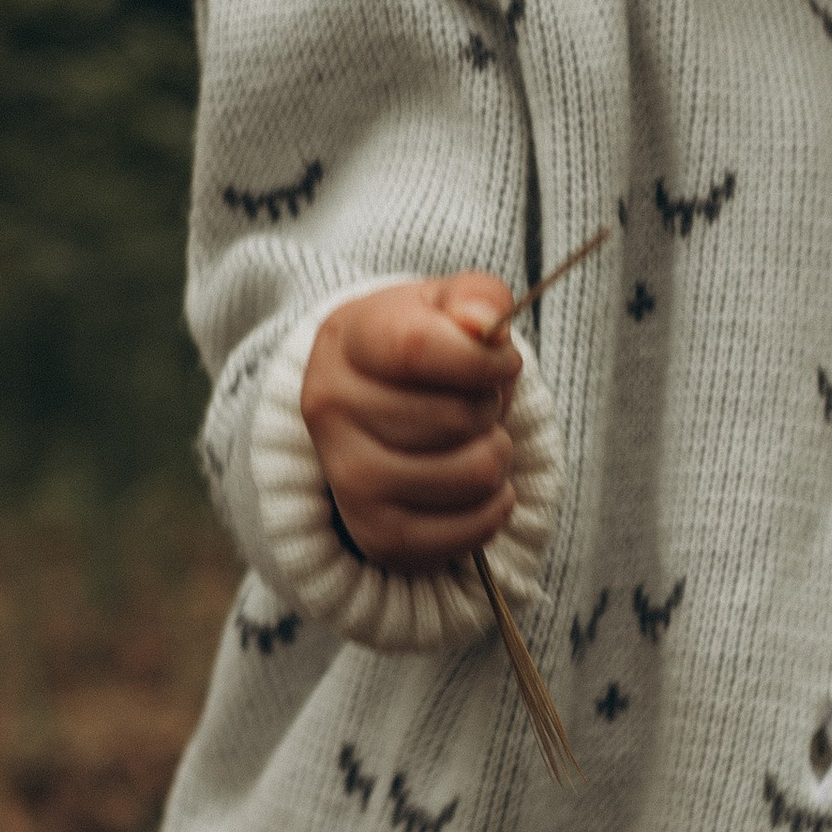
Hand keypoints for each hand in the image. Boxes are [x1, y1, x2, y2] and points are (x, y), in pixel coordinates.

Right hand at [302, 276, 519, 574]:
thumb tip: (484, 323)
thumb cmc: (427, 349)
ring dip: (497, 457)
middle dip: (490, 408)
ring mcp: (347, 477)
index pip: (417, 350)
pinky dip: (495, 508)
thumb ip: (477, 298)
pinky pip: (470, 531)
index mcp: (346, 339)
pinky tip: (477, 486)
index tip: (501, 361)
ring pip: (472, 475)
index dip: (482, 360)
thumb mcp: (448, 306)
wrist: (380, 410)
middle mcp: (329, 408)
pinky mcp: (376, 534)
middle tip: (475, 402)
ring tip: (475, 441)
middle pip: (455, 418)